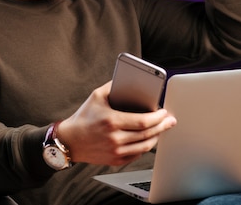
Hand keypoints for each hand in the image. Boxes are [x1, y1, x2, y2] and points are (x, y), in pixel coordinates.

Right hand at [57, 81, 176, 165]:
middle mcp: (114, 138)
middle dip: (163, 126)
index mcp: (112, 121)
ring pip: (145, 146)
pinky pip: (137, 155)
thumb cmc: (83, 117)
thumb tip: (131, 79)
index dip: (158, 117)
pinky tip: (149, 139)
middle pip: (148, 134)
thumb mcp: (97, 96)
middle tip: (170, 120)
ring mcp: (115, 152)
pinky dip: (145, 146)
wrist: (69, 141)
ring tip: (162, 129)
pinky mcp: (115, 161)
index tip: (164, 112)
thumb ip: (114, 86)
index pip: (143, 121)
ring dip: (157, 137)